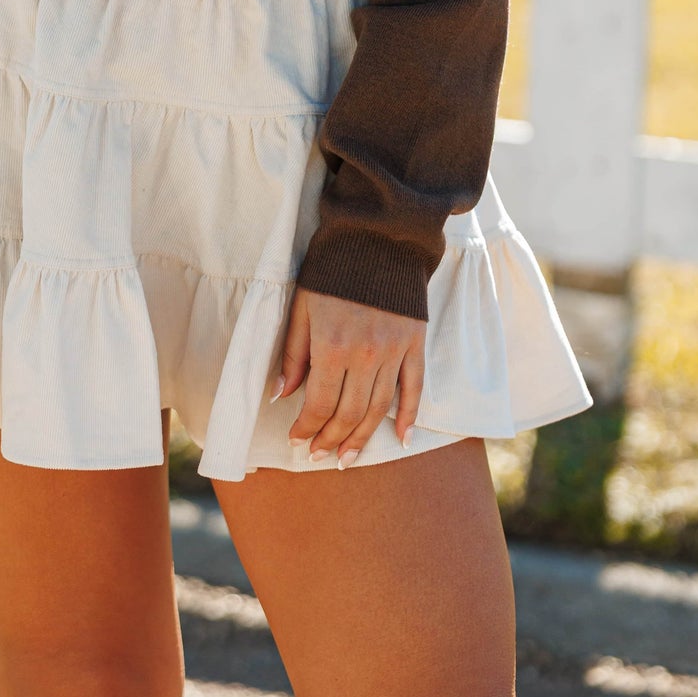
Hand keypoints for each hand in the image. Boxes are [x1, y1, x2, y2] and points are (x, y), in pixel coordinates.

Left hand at [275, 285, 425, 465]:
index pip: (319, 404)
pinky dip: (408, 417)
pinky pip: (413, 389)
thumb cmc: (331, 271)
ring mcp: (394, 352)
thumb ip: (294, 354)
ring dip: (362, 438)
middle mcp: (365, 356)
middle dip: (331, 440)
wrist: (376, 237)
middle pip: (348, 413)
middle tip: (320, 455)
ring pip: (378, 409)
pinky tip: (400, 438)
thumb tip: (283, 394)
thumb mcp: (301, 306)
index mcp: (332, 346)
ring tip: (348, 458)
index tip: (296, 440)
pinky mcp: (414, 344)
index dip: (306, 428)